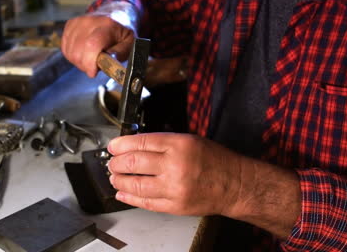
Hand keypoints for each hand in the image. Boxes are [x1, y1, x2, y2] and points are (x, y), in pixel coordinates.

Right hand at [61, 15, 134, 77]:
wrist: (114, 14)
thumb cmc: (121, 32)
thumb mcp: (129, 43)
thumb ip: (120, 53)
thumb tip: (109, 61)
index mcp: (108, 26)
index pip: (91, 45)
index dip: (89, 63)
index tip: (93, 72)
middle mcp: (90, 22)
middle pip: (78, 52)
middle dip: (85, 66)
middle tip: (95, 66)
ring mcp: (78, 22)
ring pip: (70, 52)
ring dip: (79, 62)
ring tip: (90, 59)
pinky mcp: (70, 25)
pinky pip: (65, 48)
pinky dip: (72, 56)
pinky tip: (83, 54)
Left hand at [107, 133, 241, 216]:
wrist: (235, 184)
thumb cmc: (215, 160)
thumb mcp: (189, 140)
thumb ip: (162, 143)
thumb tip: (134, 146)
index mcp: (178, 144)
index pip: (139, 142)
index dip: (120, 145)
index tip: (112, 147)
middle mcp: (175, 165)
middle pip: (133, 163)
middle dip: (116, 163)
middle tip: (112, 163)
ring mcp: (174, 187)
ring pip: (135, 185)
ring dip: (119, 181)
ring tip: (114, 178)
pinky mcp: (175, 205)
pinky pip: (145, 203)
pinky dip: (130, 198)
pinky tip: (122, 194)